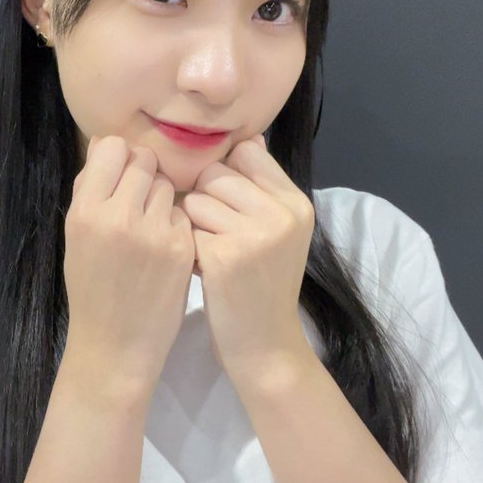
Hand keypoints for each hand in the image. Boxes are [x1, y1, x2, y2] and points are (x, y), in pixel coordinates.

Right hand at [63, 135, 195, 392]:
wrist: (115, 346)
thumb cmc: (91, 289)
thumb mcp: (77, 236)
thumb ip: (89, 189)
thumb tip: (105, 144)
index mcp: (85, 212)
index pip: (112, 147)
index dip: (119, 156)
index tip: (120, 173)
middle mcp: (118, 217)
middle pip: (143, 160)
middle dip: (142, 174)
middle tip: (137, 200)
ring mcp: (154, 233)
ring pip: (166, 184)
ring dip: (160, 197)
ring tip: (149, 226)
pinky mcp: (182, 248)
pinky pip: (183, 212)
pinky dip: (176, 223)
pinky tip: (165, 247)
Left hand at [178, 133, 315, 377]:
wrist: (265, 346)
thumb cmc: (263, 285)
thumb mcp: (278, 232)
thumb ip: (263, 185)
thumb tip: (248, 136)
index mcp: (296, 203)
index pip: (247, 152)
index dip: (225, 174)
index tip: (224, 203)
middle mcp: (282, 214)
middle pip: (215, 174)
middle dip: (205, 202)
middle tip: (215, 236)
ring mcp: (255, 235)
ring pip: (196, 200)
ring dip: (192, 225)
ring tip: (209, 253)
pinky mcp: (225, 257)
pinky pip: (185, 229)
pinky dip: (185, 248)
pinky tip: (201, 270)